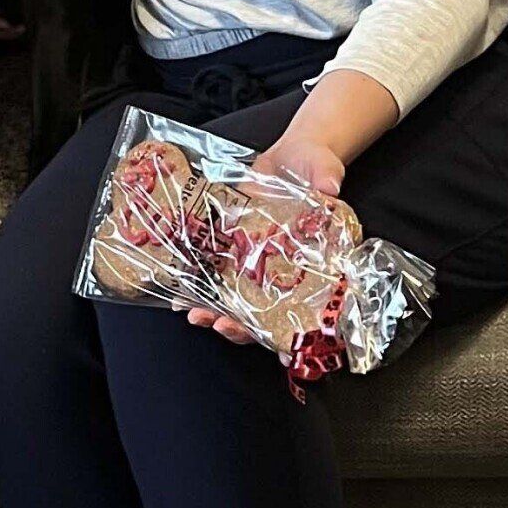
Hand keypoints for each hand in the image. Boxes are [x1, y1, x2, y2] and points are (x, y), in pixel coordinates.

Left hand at [182, 130, 346, 348]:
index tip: (278, 352)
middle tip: (220, 325)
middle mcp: (280, 270)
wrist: (292, 155)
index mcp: (311, 264)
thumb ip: (327, 178)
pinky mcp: (233, 244)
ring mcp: (254, 260)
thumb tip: (329, 187)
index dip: (291, 332)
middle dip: (240, 326)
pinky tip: (178, 289)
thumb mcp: (324, 169)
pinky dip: (198, 281)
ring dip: (213, 310)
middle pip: (261, 312)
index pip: (303, 309)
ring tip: (192, 313)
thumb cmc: (315, 167)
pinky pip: (215, 267)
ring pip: (234, 297)